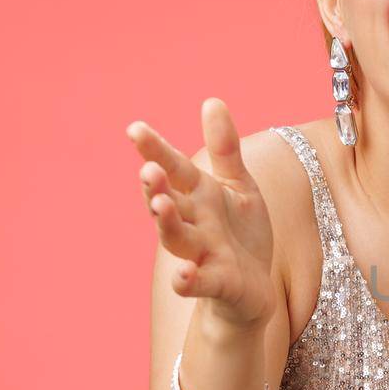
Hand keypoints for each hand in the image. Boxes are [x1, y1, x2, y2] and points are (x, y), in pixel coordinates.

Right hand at [126, 97, 276, 330]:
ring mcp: (202, 254)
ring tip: (159, 206)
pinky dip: (188, 280)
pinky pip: (200, 283)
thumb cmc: (240, 233)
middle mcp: (194, 222)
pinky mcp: (217, 283)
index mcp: (199, 195)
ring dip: (166, 223)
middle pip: (169, 203)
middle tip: (148, 170)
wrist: (254, 288)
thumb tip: (211, 100)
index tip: (135, 129)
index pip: (174, 168)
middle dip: (156, 188)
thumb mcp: (239, 186)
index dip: (155, 150)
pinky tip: (182, 276)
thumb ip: (224, 149)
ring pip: (177, 238)